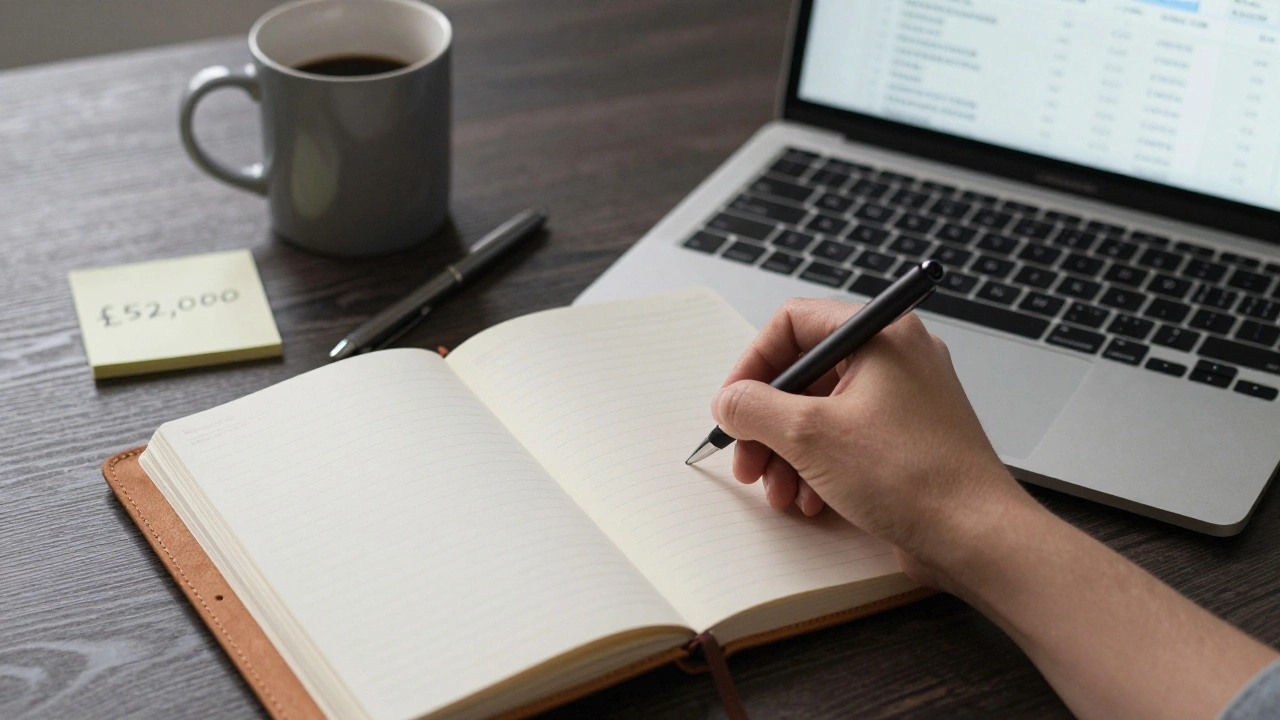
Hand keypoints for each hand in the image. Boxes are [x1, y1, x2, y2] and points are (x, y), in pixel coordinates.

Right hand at [711, 298, 1039, 588]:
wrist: (976, 536)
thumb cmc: (914, 478)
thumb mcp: (809, 436)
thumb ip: (754, 409)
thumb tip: (728, 401)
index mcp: (881, 336)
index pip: (795, 324)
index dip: (755, 364)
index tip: (733, 403)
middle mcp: (896, 359)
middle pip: (805, 374)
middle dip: (767, 423)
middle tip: (747, 458)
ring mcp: (904, 400)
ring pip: (821, 413)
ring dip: (788, 453)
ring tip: (779, 491)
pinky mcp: (907, 439)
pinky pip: (846, 440)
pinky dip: (818, 467)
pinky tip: (812, 501)